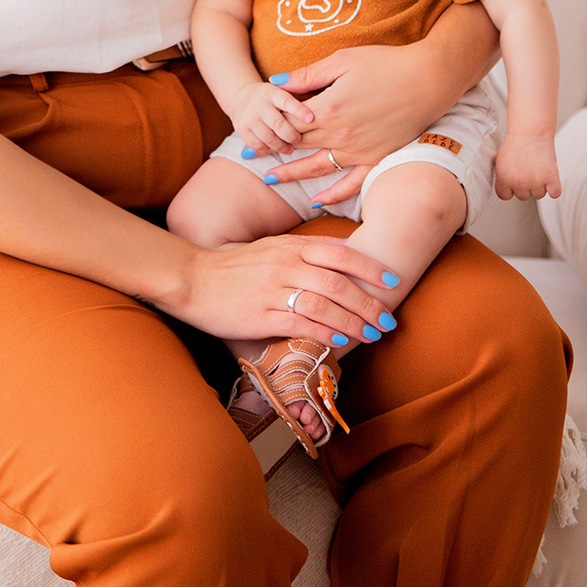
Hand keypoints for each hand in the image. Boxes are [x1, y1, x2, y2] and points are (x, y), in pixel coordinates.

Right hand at [175, 231, 399, 348]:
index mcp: (291, 246)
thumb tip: (341, 255)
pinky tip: (340, 341)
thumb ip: (303, 252)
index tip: (393, 280)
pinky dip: (324, 332)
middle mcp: (286, 264)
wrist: (193, 278)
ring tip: (372, 334)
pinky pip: (300, 323)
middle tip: (389, 318)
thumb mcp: (271, 249)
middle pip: (339, 281)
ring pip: (324, 303)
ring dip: (353, 321)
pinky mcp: (261, 314)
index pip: (340, 253)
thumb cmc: (235, 267)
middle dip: (369, 302)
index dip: (370, 267)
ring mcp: (273, 289)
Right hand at [228, 78, 315, 156]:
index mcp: (273, 92)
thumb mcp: (282, 88)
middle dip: (291, 135)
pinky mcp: (242, 129)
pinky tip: (276, 149)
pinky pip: (257, 145)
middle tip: (299, 138)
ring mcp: (249, 117)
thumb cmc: (271, 97)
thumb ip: (298, 95)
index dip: (299, 111)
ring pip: (268, 137)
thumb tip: (314, 110)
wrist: (241, 96)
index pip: (287, 101)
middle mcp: (259, 103)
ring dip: (281, 146)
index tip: (312, 119)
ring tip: (290, 148)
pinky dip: (268, 150)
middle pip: (278, 123)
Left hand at [265, 41, 449, 204]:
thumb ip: (307, 75)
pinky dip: (334, 195)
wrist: (429, 78)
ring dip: (293, 174)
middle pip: (299, 145)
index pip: (289, 122)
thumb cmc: (387, 63)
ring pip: (318, 167)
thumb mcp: (343, 61)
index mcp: (329, 109)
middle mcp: (341, 135)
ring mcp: (360, 150)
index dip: (268, 127)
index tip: (250, 131)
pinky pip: (352, 183)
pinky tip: (318, 202)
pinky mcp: (378, 157)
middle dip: (272, 149)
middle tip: (248, 155)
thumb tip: (276, 82)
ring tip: (270, 179)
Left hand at [495, 133, 560, 200]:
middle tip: (528, 170)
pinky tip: (550, 179)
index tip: (514, 180)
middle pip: (523, 197)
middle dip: (525, 186)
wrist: (531, 130)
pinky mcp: (551, 178)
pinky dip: (554, 188)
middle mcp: (519, 183)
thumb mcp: (500, 161)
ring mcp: (535, 181)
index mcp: (504, 179)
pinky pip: (555, 193)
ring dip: (540, 185)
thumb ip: (502, 178)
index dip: (510, 188)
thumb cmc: (516, 143)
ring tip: (538, 169)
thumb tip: (505, 190)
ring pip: (539, 195)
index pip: (505, 196)